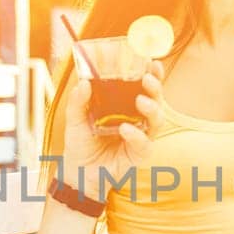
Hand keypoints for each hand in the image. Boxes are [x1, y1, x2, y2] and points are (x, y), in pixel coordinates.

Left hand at [57, 62, 163, 195]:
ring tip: (140, 101)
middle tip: (147, 79)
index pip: (144, 87)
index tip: (152, 61)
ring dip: (152, 108)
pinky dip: (137, 135)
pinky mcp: (139, 155)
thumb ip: (78, 101)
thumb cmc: (80, 143)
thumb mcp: (75, 119)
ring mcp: (141, 137)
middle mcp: (138, 119)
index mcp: (126, 106)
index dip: (152, 74)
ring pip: (158, 120)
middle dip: (156, 88)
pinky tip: (125, 130)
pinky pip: (144, 144)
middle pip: (156, 100)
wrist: (77, 173)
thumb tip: (84, 82)